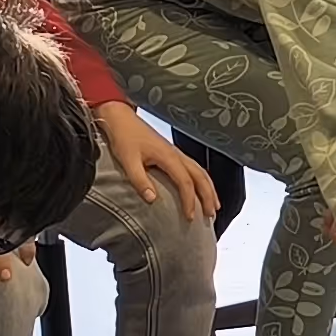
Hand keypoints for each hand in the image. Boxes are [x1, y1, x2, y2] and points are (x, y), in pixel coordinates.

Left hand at [96, 103, 221, 223]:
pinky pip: (194, 168)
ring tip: (214, 205)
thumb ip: (140, 180)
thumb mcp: (128, 160)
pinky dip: (202, 181)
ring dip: (209, 189)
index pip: (185, 182)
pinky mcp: (172, 152)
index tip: (190, 217)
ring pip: (201, 172)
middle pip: (200, 177)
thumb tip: (153, 199)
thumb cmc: (124, 137)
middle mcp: (176, 154)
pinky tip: (202, 188)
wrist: (120, 118)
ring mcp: (176, 153)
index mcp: (168, 156)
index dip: (190, 200)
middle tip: (211, 215)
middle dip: (208, 196)